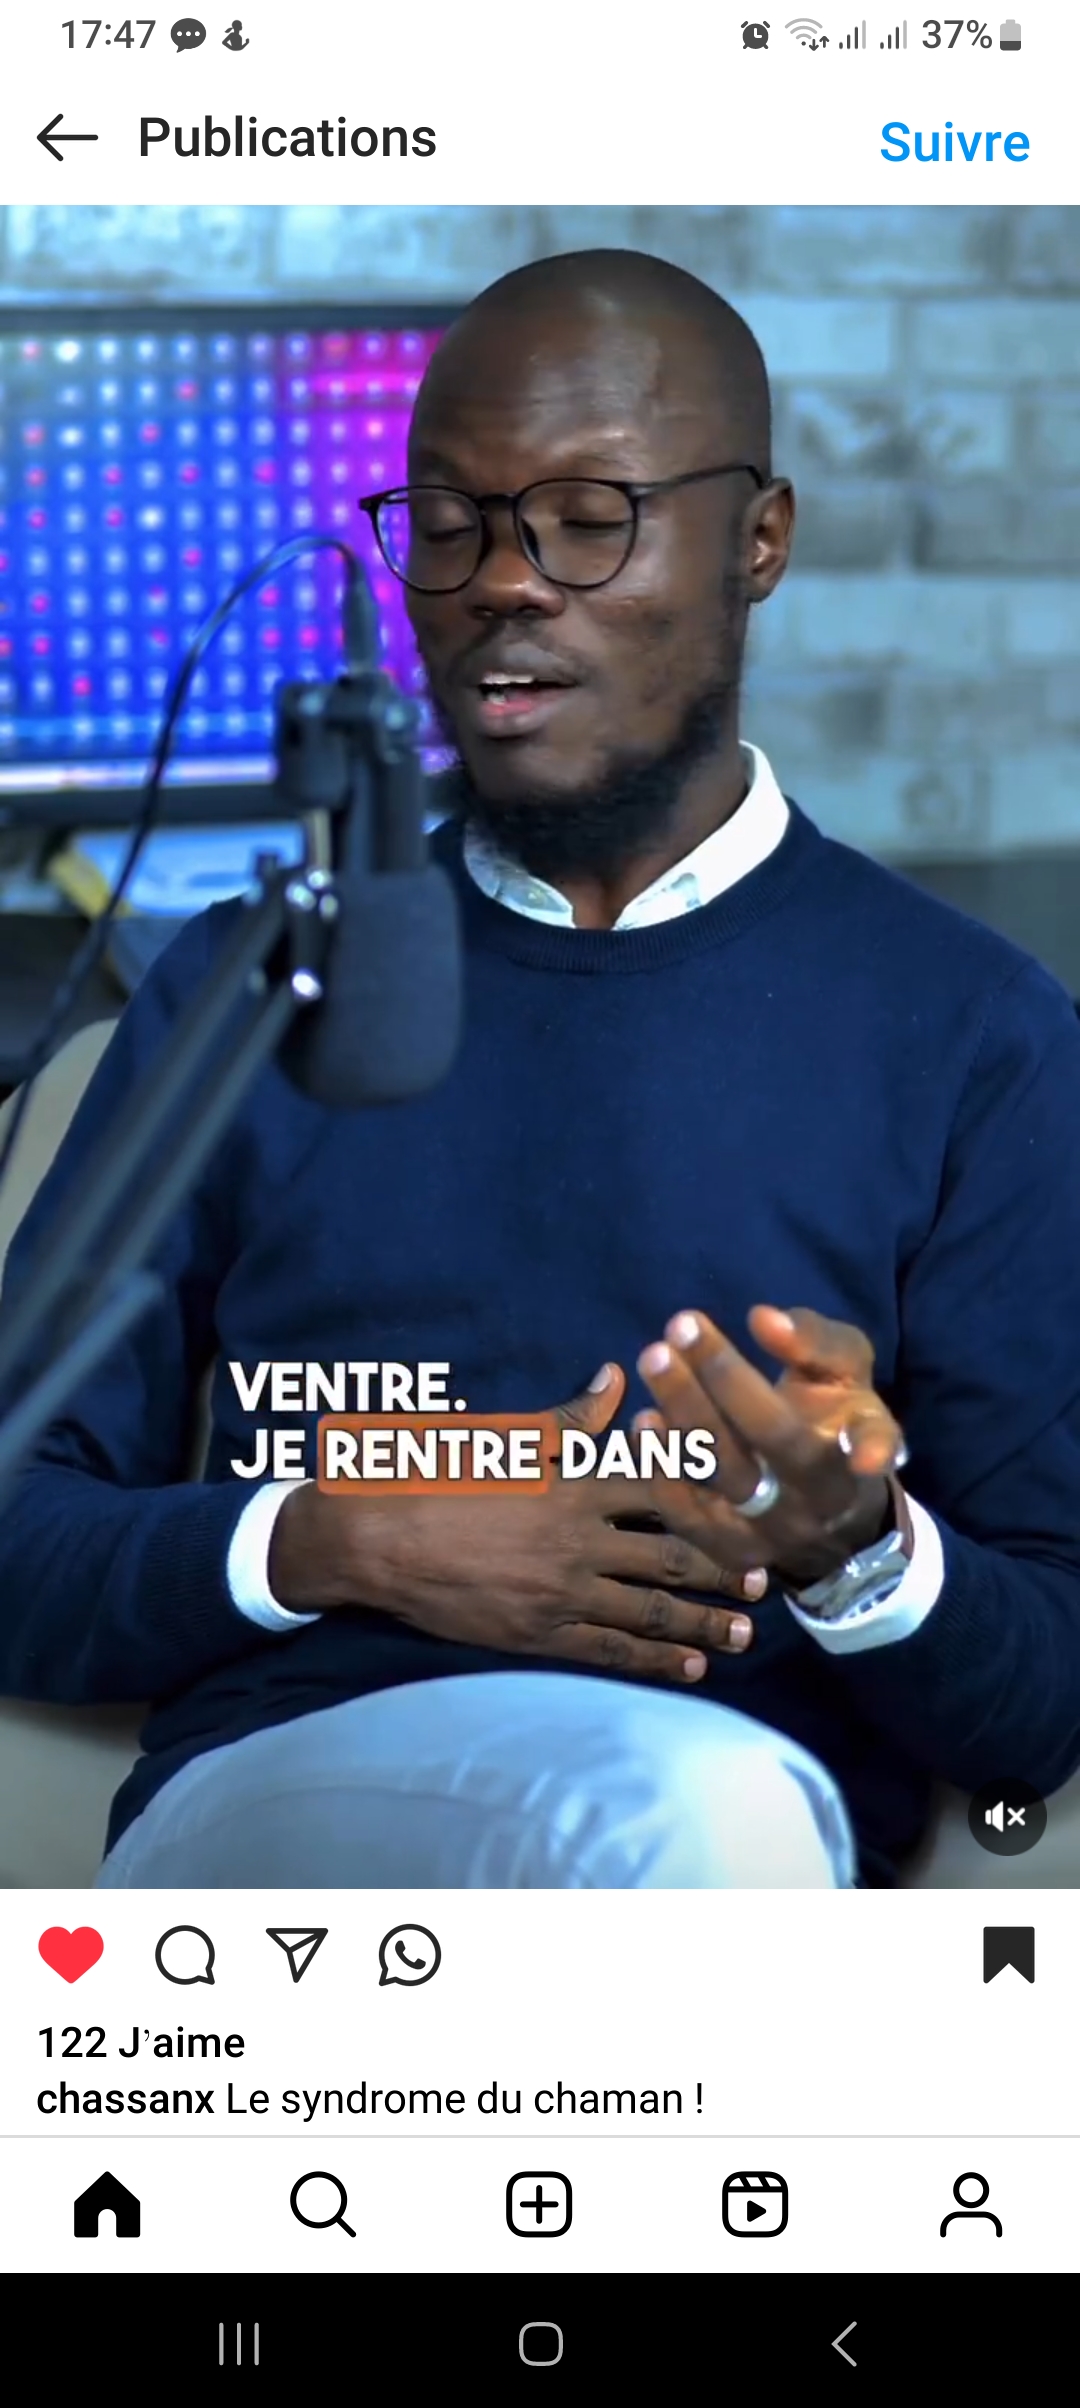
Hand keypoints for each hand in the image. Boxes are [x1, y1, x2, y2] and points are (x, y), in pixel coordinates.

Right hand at [269, 1363, 765, 1684]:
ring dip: (704, 1620)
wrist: (372, 1539)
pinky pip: (610, 1651)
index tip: (752, 1505)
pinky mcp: (538, 1633)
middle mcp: (577, 1540)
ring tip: (745, 1631)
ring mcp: (560, 1592)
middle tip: (765, 1576)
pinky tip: (690, 1666)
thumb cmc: (436, 1475)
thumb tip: (616, 1380)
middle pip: (672, 1555)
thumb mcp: (505, 1436)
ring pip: (650, 1609)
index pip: (663, 1488)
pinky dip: (655, 1660)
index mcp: (573, 1483)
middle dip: (723, 1567)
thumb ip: (570, 1418)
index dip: (713, 1499)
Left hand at [634, 1305, 907, 1591]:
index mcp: (863, 1446)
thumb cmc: (836, 1422)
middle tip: (680, 1326)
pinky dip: (664, 1471)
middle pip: (774, 1440)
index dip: (873, 1448)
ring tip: (655, 1360)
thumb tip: (763, 1319)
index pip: (869, 1439)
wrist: (829, 1516)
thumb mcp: (847, 1375)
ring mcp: (778, 1530)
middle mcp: (823, 1497)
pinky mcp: (735, 1551)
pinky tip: (645, 1422)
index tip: (866, 1453)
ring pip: (727, 1476)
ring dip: (685, 1415)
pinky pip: (692, 1518)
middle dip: (725, 1379)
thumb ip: (817, 1342)